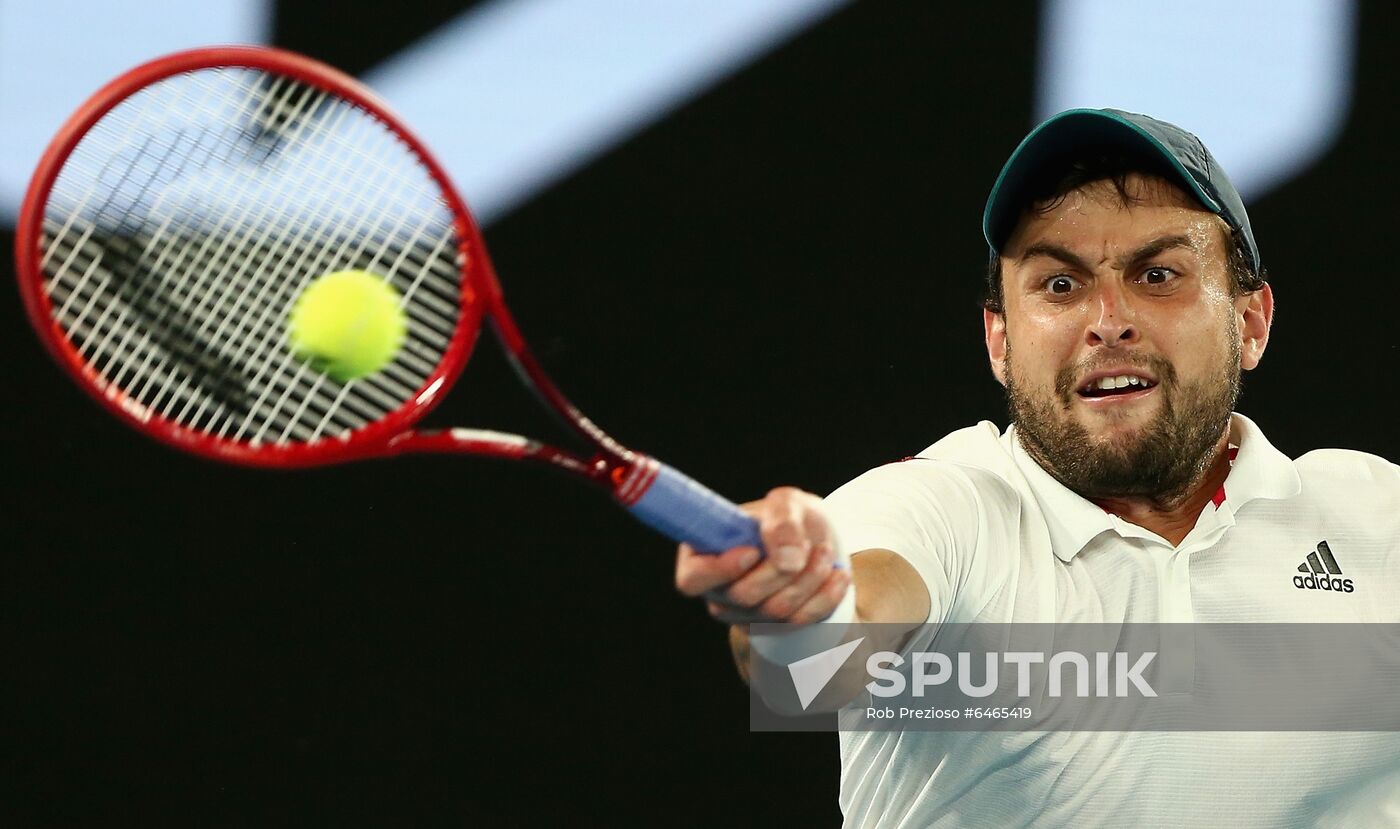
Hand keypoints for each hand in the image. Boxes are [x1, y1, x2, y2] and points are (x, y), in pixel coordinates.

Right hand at [674, 486, 850, 625]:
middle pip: (743, 597)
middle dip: (782, 570)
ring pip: (776, 611)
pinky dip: (826, 596)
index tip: (753, 551)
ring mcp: (745, 615)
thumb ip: (782, 519)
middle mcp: (718, 590)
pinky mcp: (776, 629)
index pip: (692, 579)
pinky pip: (802, 622)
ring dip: (809, 578)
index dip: (719, 571)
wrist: (816, 542)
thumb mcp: (787, 503)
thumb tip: (786, 557)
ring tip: (823, 552)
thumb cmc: (790, 519)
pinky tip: (837, 575)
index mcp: (704, 555)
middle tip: (805, 545)